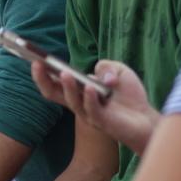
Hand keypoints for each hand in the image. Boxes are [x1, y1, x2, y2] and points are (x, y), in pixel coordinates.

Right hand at [31, 59, 158, 154]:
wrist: (147, 118)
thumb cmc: (130, 96)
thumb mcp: (119, 71)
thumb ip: (106, 66)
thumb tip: (96, 71)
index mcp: (79, 91)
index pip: (54, 83)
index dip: (43, 72)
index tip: (34, 57)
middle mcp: (79, 104)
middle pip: (53, 94)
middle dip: (43, 79)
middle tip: (37, 64)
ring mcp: (89, 114)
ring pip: (72, 101)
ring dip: (68, 86)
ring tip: (65, 73)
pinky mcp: (102, 123)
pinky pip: (92, 110)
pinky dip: (90, 98)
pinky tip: (91, 88)